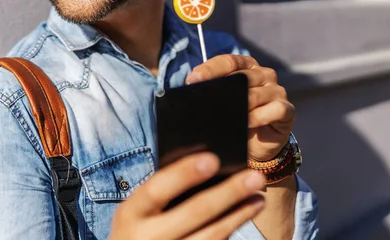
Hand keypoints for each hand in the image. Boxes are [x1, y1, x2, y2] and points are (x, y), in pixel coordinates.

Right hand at [108, 153, 265, 239]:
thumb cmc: (140, 226)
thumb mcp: (140, 210)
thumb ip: (163, 191)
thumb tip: (207, 164)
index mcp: (130, 214)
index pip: (157, 189)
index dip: (184, 173)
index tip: (212, 158)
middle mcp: (146, 238)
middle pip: (194, 213)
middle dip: (228, 193)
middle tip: (254, 176)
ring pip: (211, 236)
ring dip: (239, 215)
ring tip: (258, 197)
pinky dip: (230, 230)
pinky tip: (244, 215)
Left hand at [186, 55, 294, 161]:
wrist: (257, 146)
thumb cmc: (238, 119)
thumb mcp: (223, 104)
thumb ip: (214, 93)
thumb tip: (194, 90)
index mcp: (247, 67)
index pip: (229, 61)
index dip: (210, 69)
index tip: (193, 80)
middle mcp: (264, 75)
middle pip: (243, 76)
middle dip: (222, 89)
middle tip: (203, 100)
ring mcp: (277, 91)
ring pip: (257, 94)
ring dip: (241, 105)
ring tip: (225, 116)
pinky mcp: (287, 109)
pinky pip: (275, 109)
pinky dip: (260, 116)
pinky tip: (248, 122)